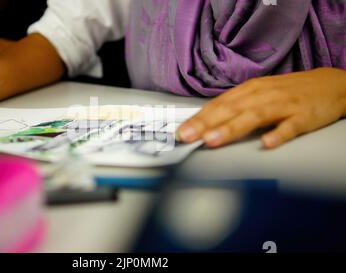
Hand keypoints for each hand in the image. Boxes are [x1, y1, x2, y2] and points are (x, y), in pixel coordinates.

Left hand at [177, 68, 345, 148]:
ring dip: (231, 128)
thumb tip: (205, 123)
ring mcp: (283, 105)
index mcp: (249, 91)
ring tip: (212, 140)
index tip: (181, 131)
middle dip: (206, 124)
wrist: (330, 85)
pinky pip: (290, 126)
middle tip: (187, 136)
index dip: (198, 118)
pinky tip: (267, 143)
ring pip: (254, 116)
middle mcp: (262, 95)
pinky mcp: (303, 116)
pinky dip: (278, 134)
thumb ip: (234, 108)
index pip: (218, 105)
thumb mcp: (258, 95)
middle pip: (230, 110)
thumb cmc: (287, 92)